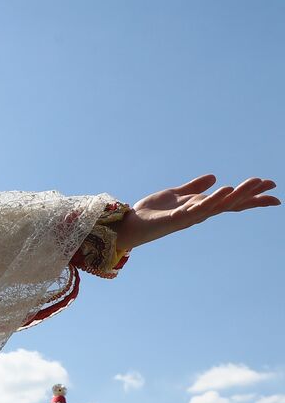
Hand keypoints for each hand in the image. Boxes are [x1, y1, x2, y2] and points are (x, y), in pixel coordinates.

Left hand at [115, 175, 277, 251]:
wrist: (131, 224)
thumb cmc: (152, 212)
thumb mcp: (175, 194)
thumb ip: (194, 187)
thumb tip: (214, 177)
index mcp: (201, 206)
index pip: (232, 200)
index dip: (252, 195)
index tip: (273, 188)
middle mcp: (200, 212)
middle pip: (230, 202)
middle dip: (250, 193)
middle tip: (270, 183)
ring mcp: (190, 216)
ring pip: (218, 204)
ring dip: (236, 193)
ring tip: (252, 182)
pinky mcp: (176, 218)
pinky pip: (197, 209)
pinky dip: (211, 200)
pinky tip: (223, 189)